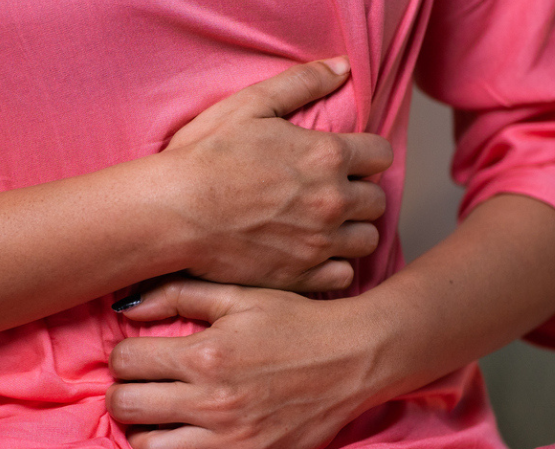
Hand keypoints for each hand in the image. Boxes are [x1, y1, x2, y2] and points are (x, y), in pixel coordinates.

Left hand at [106, 278, 384, 448]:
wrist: (355, 357)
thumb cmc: (296, 321)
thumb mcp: (239, 295)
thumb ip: (179, 294)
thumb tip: (126, 308)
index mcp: (204, 354)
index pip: (124, 361)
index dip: (122, 356)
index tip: (135, 356)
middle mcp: (212, 400)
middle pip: (126, 407)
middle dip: (122, 394)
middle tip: (137, 388)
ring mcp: (231, 438)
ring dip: (144, 433)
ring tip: (157, 418)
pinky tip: (190, 441)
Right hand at [162, 57, 391, 292]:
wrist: (173, 212)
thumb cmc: (204, 157)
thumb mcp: (250, 105)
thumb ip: (302, 83)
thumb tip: (342, 68)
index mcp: (327, 156)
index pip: (381, 155)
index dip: (366, 156)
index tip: (347, 161)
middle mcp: (331, 201)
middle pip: (377, 201)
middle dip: (360, 194)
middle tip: (331, 193)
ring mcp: (318, 242)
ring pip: (367, 240)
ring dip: (352, 231)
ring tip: (326, 226)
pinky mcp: (300, 275)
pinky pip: (344, 275)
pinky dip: (334, 266)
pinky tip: (312, 254)